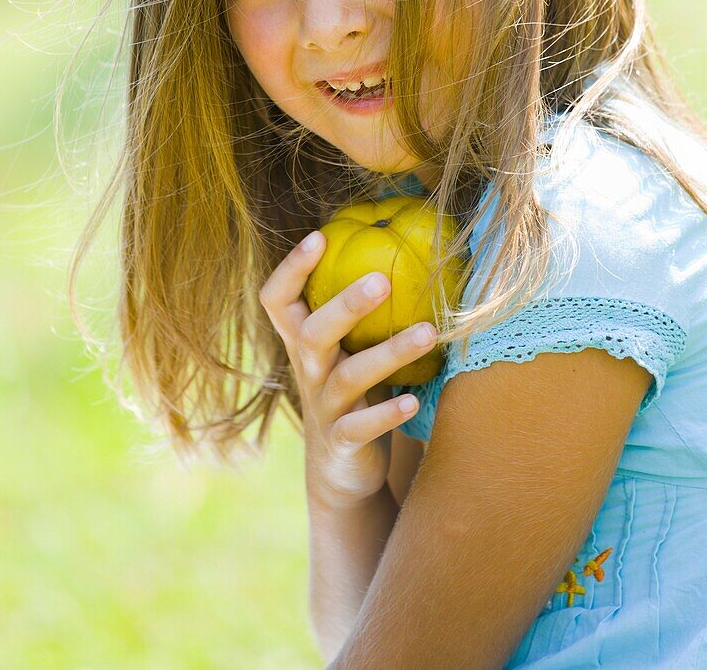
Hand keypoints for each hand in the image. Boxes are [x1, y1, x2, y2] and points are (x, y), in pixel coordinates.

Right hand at [258, 232, 436, 508]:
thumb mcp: (346, 348)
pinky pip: (360, 427)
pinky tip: (413, 400)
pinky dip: (386, 414)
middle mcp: (307, 370)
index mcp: (301, 341)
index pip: (277, 299)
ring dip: (389, 353)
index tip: (320, 236)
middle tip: (382, 279)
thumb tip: (403, 243)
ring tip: (429, 332)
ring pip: (348, 376)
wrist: (340, 470)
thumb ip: (360, 310)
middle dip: (345, 305)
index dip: (291, 268)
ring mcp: (323, 407)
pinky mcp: (343, 442)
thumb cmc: (351, 390)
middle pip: (312, 332)